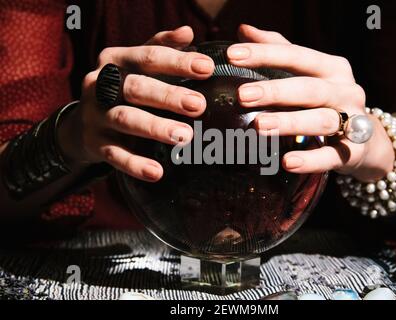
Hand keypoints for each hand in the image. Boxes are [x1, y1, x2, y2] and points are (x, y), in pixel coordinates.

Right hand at [59, 26, 214, 181]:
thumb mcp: (137, 65)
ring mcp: (96, 115)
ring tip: (184, 136)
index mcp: (115, 60)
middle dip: (168, 96)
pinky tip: (157, 172)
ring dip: (155, 128)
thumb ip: (161, 48)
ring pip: (126, 119)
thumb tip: (188, 32)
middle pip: (136, 88)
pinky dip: (136, 165)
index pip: (148, 56)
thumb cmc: (123, 89)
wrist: (83, 123)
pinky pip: (115, 155)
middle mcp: (101, 85)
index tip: (207, 68)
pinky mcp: (95, 143)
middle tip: (198, 105)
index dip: (178, 62)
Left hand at [228, 24, 394, 181]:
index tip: (232, 56)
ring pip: (322, 121)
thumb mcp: (309, 73)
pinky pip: (332, 156)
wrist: (369, 141)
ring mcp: (354, 122)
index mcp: (332, 69)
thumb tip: (243, 30)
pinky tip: (287, 163)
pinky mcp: (355, 152)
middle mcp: (346, 92)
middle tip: (243, 95)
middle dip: (276, 91)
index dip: (265, 54)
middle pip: (310, 89)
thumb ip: (279, 51)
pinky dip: (311, 160)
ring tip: (259, 127)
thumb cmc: (328, 102)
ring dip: (290, 123)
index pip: (297, 56)